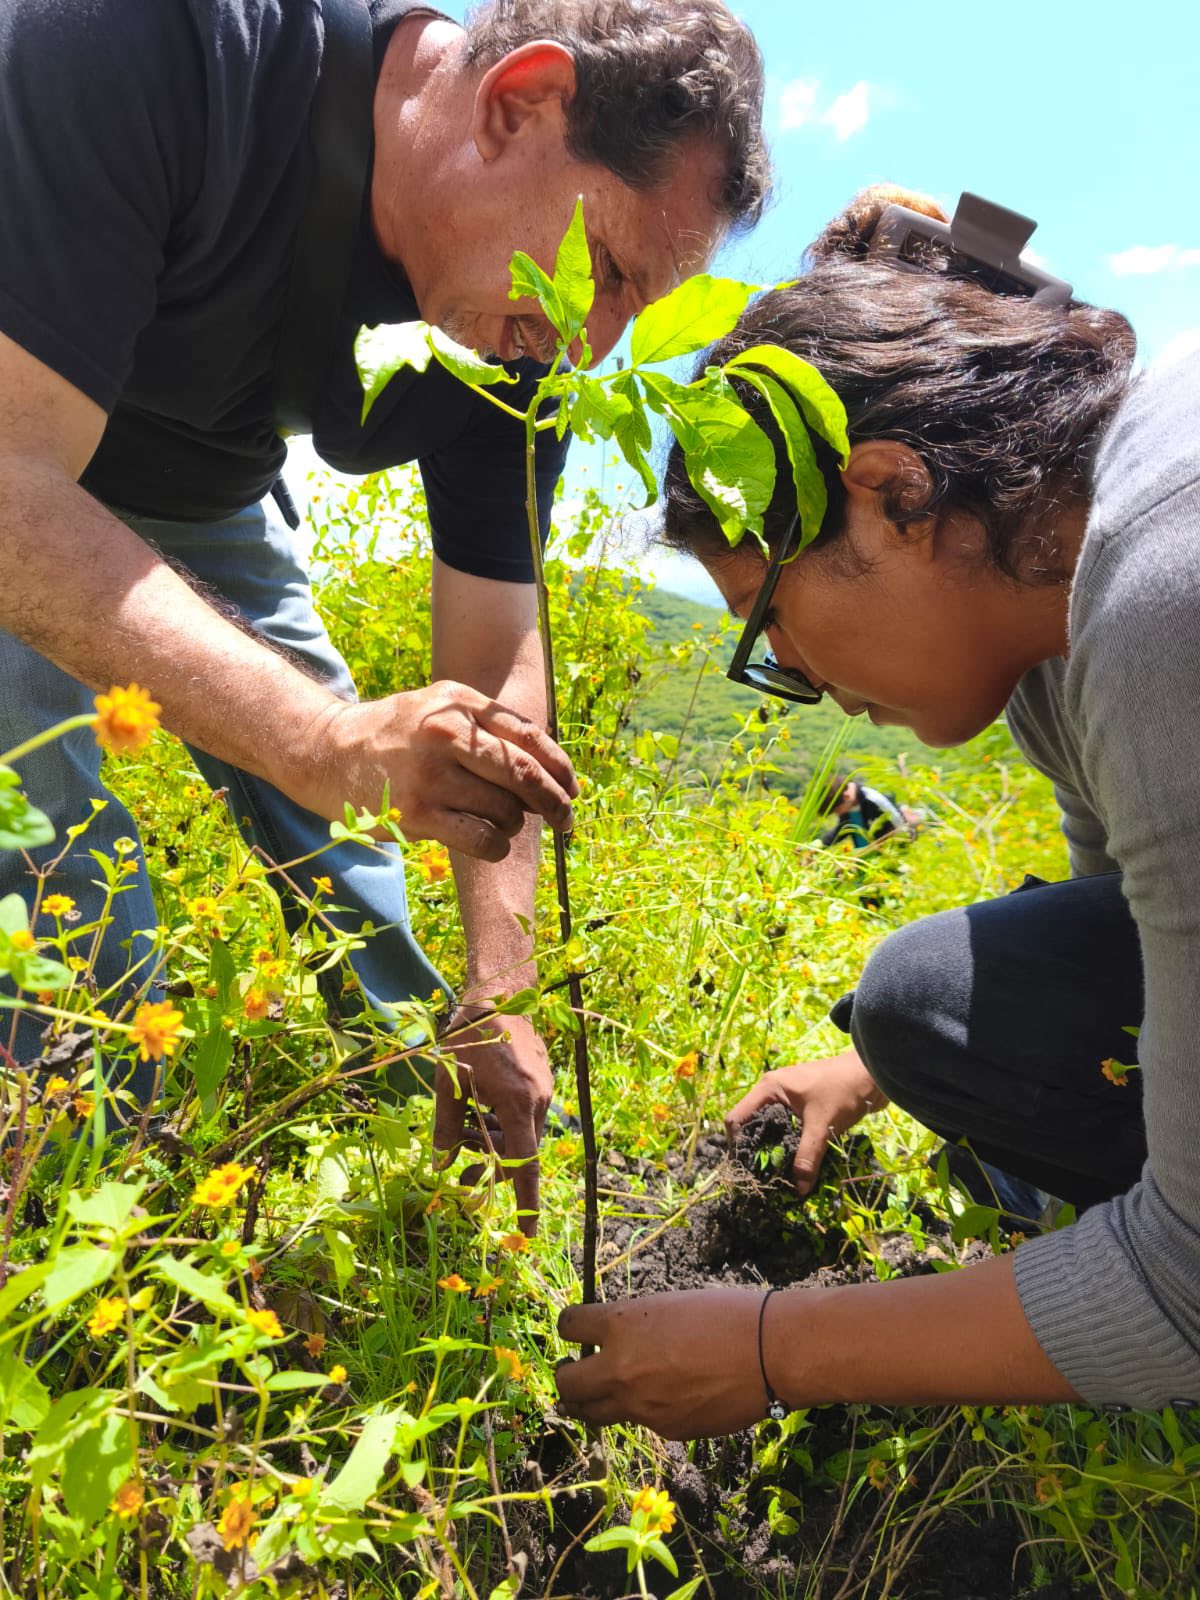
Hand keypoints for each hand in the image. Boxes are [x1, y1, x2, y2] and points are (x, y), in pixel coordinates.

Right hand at [294, 681, 577, 860]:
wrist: (327, 752)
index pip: (529, 736)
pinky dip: (497, 846)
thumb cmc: (396, 736)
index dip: (560, 767)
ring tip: (498, 821)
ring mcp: (430, 774)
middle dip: (555, 802)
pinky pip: (483, 839)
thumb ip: (488, 728)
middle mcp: (446, 733)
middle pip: (525, 774)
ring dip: (513, 824)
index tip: (573, 788)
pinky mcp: (417, 813)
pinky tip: (489, 841)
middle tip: (565, 820)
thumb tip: (552, 770)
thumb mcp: (439, 708)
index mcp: (458, 702)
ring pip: (506, 811)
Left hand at [433, 1009, 551, 1234]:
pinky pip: (524, 1113)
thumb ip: (446, 1127)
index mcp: (519, 1103)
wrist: (497, 993)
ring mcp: (544, 1088)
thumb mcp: (449, 1083)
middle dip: (492, 1163)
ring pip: (521, 1132)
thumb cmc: (467, 1036)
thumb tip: (440, 1165)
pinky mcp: (540, 1079)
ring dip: (494, 1140)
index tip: (528, 1233)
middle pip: (520, 1150)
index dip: (525, 1201)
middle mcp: (539, 1100)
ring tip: (464, 1129)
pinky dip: (502, 1121)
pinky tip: (479, 1107)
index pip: (526, 1165)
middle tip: (462, 1168)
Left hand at [556, 1289, 770, 1438]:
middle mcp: (621, 1369)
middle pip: (567, 1383)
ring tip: (601, 1390)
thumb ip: (632, 1326)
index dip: (570, 1326)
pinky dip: (642, 1410)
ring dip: (591, 1401)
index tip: (575, 1329)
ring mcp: (642, 1406)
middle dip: (566, 1376)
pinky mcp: (666, 1430)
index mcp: (621, 1325)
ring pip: (594, 1413)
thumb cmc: (724, 1315)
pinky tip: (664, 1395)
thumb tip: (613, 1341)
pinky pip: (640, 1421)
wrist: (768, 1353)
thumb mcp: (666, 1306)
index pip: (569, 1326)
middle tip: (573, 1369)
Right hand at [725, 1048, 886, 1195]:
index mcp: (769, 1088)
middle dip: (755, 1149)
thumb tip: (800, 1190)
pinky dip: (787, 1141)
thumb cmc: (843, 1091)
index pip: (736, 1118)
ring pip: (770, 1126)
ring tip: (777, 1172)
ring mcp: (788, 1096)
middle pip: (751, 1123)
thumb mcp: (822, 1126)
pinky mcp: (803, 1103)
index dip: (736, 1144)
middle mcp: (773, 1090)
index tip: (745, 1168)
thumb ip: (808, 1157)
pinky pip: (786, 1125)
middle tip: (762, 1176)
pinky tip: (795, 1159)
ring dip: (773, 1147)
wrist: (874, 1073)